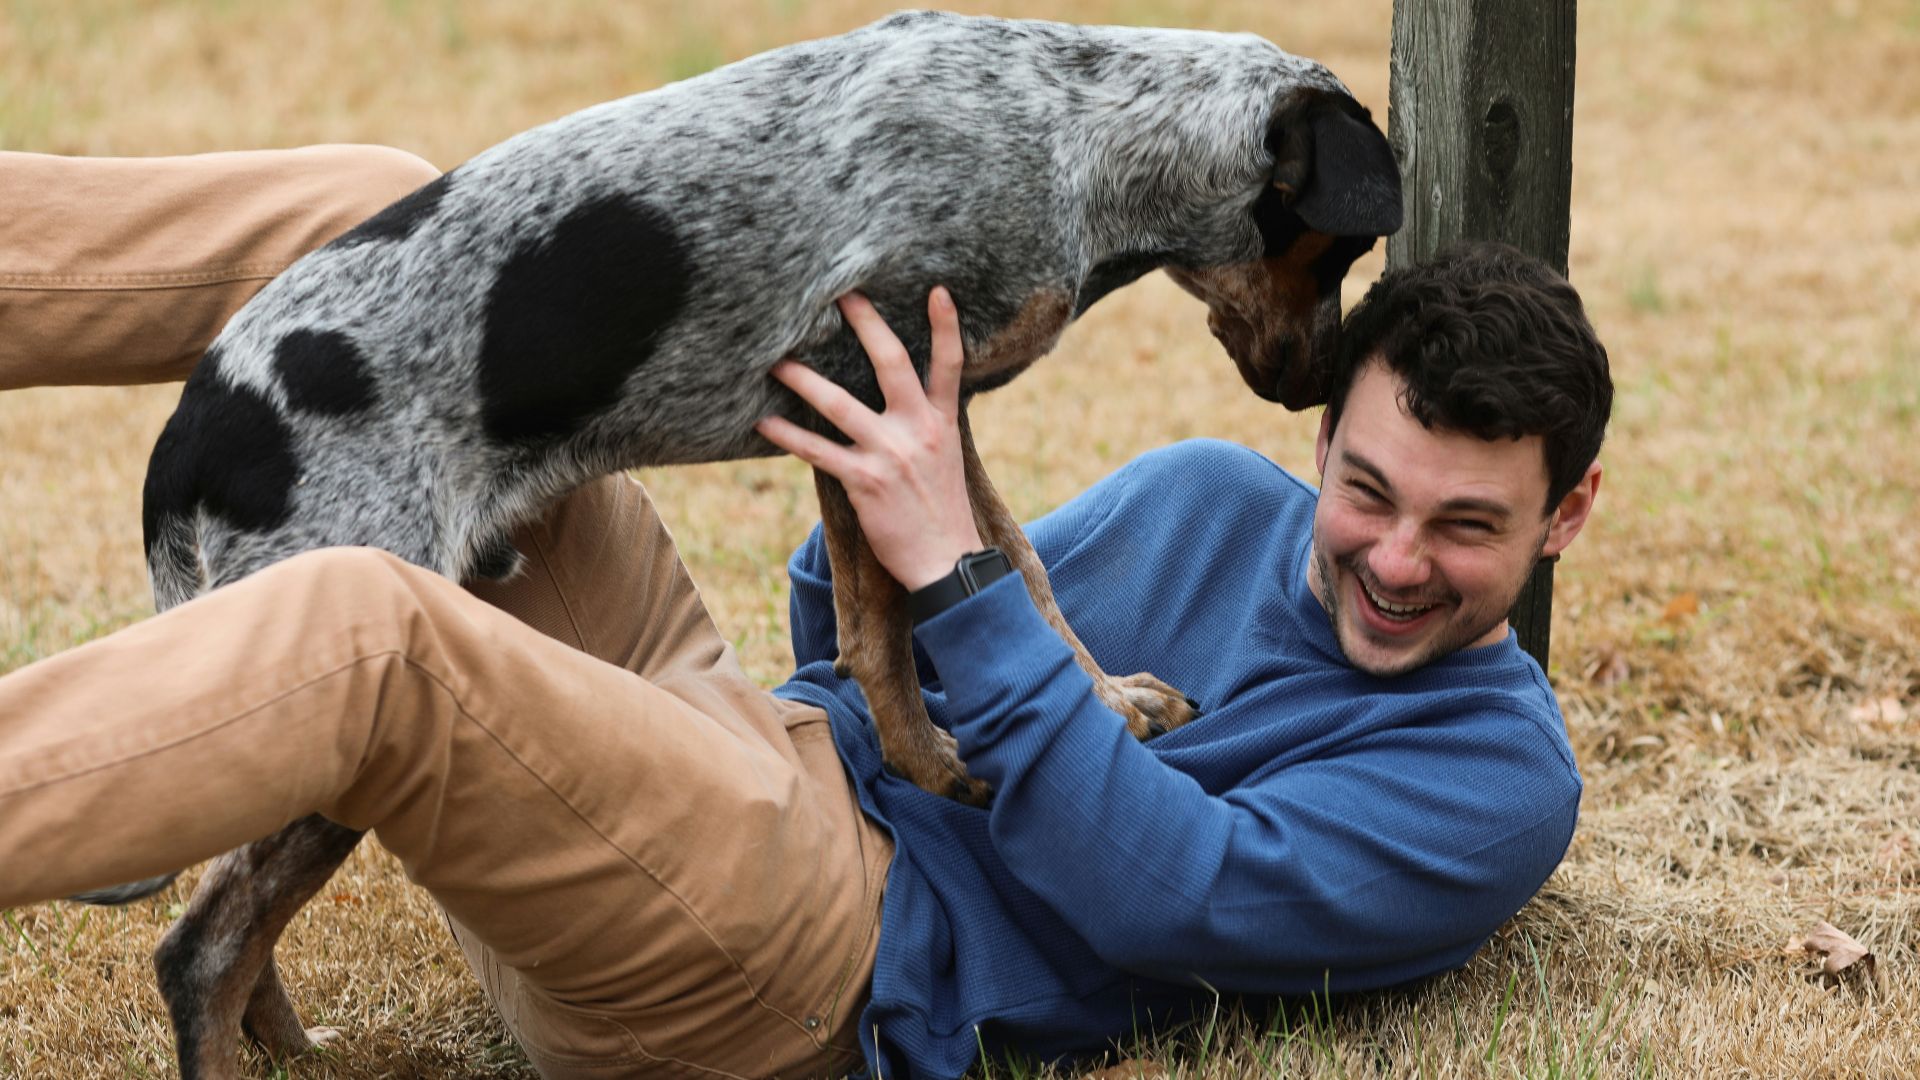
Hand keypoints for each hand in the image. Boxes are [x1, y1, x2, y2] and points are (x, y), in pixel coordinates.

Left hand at [756, 288, 983, 591]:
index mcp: (942, 422)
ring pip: (841, 404)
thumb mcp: (946, 460)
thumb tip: (905, 403)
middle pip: (891, 364)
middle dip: (866, 325)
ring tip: (777, 360)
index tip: (938, 291)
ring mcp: (890, 453)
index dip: (945, 327)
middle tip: (839, 295)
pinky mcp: (865, 481)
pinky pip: (819, 452)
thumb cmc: (941, 512)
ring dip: (804, 380)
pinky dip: (789, 437)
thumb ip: (926, 426)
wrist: (947, 561)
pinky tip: (764, 423)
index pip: (950, 365)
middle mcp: (918, 430)